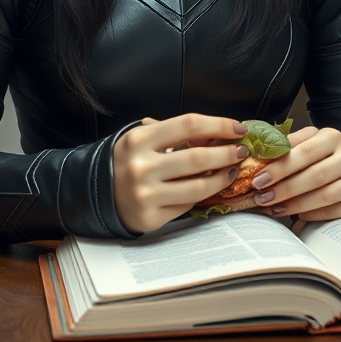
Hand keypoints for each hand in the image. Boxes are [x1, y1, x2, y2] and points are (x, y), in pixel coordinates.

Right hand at [113, 114, 249, 233]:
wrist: (98, 191)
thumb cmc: (129, 159)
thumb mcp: (144, 139)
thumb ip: (176, 133)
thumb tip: (217, 132)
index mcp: (140, 139)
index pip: (188, 125)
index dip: (218, 124)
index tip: (238, 128)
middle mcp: (141, 166)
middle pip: (197, 158)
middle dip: (227, 153)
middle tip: (242, 150)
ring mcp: (145, 194)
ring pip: (198, 187)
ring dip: (223, 177)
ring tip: (232, 169)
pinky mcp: (150, 217)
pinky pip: (187, 205)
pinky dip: (202, 195)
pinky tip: (210, 186)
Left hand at [244, 126, 340, 220]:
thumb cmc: (328, 159)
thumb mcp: (311, 145)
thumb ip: (288, 148)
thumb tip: (255, 154)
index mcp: (332, 136)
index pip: (302, 152)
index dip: (278, 167)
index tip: (257, 179)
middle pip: (313, 174)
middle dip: (284, 188)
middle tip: (262, 197)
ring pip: (325, 194)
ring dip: (296, 204)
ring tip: (275, 209)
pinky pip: (338, 210)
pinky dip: (315, 215)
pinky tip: (298, 217)